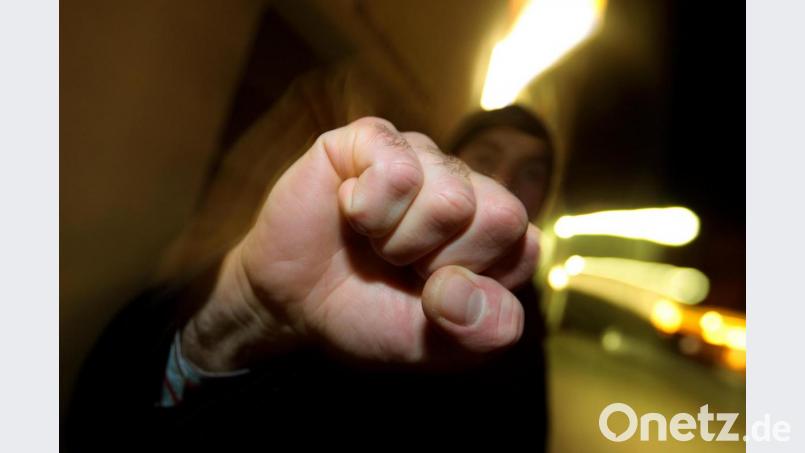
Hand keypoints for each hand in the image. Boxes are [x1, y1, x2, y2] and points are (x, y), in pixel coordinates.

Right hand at [182, 117, 539, 370]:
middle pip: (501, 215)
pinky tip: (351, 212)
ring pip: (451, 197)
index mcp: (492, 232)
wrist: (291, 303)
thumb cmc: (366, 314)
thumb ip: (479, 332)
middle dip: (441, 262)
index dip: (473, 282)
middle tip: (403, 266)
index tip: (432, 294)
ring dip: (399, 241)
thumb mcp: (433, 347)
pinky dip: (368, 208)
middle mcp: (465, 185)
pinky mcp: (372, 138)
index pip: (523, 246)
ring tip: (374, 242)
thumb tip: (464, 288)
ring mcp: (420, 156)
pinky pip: (396, 167)